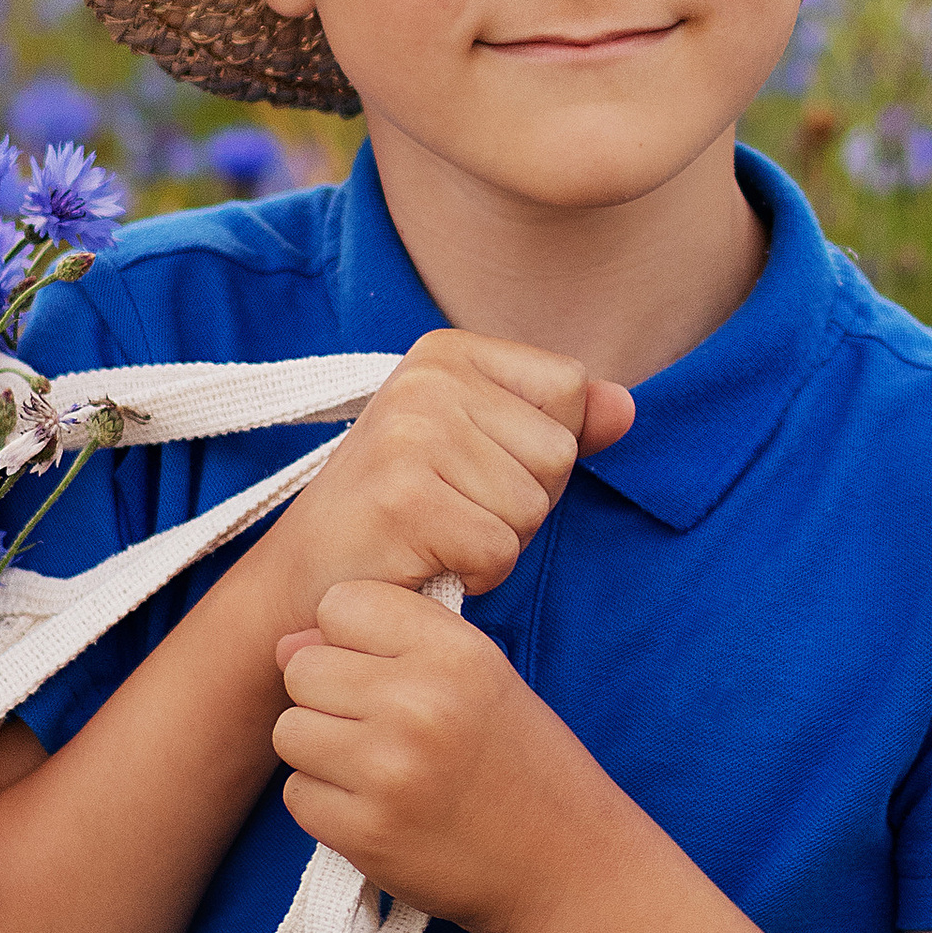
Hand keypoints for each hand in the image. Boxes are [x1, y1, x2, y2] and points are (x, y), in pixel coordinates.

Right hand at [241, 329, 632, 643]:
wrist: (306, 581)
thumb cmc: (403, 515)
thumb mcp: (483, 449)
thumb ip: (559, 423)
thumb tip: (625, 407)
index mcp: (447, 351)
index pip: (568, 390)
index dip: (541, 449)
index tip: (477, 470)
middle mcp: (426, 378)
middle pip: (558, 451)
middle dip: (523, 503)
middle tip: (453, 513)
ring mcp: (411, 433)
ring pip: (533, 505)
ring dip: (498, 543)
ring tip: (438, 537)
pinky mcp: (403, 498)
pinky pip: (500, 550)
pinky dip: (475, 575)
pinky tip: (428, 563)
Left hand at [271, 579, 623, 932]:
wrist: (567, 865)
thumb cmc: (521, 763)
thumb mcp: (479, 676)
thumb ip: (391, 644)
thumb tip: (285, 643)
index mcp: (454, 651)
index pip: (341, 604)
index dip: (351, 638)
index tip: (383, 670)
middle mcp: (419, 703)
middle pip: (303, 669)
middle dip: (330, 698)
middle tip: (381, 728)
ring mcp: (389, 771)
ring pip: (290, 732)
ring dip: (321, 752)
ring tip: (378, 769)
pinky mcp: (367, 832)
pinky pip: (298, 796)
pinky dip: (326, 805)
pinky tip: (377, 810)